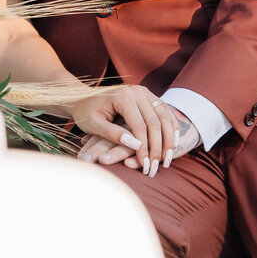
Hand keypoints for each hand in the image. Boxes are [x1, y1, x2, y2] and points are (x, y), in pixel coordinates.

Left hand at [70, 88, 201, 177]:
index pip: (139, 126)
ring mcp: (145, 92)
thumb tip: (135, 144)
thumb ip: (112, 133)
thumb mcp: (93, 125)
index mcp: (123, 96)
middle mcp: (137, 91)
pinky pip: (165, 111)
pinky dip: (171, 127)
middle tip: (158, 166)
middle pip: (155, 121)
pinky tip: (172, 143)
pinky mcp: (149, 96)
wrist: (84, 97)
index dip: (144, 147)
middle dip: (158, 146)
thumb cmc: (86, 113)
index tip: (145, 165)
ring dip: (169, 138)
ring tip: (168, 158)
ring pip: (164, 116)